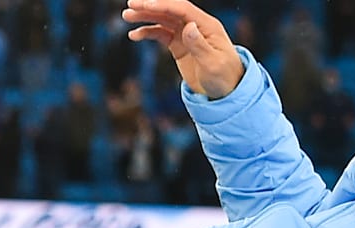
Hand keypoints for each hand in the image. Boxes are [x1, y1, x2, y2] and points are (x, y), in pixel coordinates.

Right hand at [123, 0, 245, 98]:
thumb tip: (189, 26)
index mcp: (207, 26)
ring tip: (127, 16)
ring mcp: (187, 35)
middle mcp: (196, 26)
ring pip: (163, 20)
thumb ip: (200, 45)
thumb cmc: (225, 77)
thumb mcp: (213, 64)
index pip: (182, 9)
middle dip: (150, 6)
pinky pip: (161, 34)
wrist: (226, 91)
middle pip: (170, 10)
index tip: (144, 5)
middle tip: (130, 4)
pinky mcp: (180, 45)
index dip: (163, 5)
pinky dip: (148, 33)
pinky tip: (135, 35)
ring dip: (145, 17)